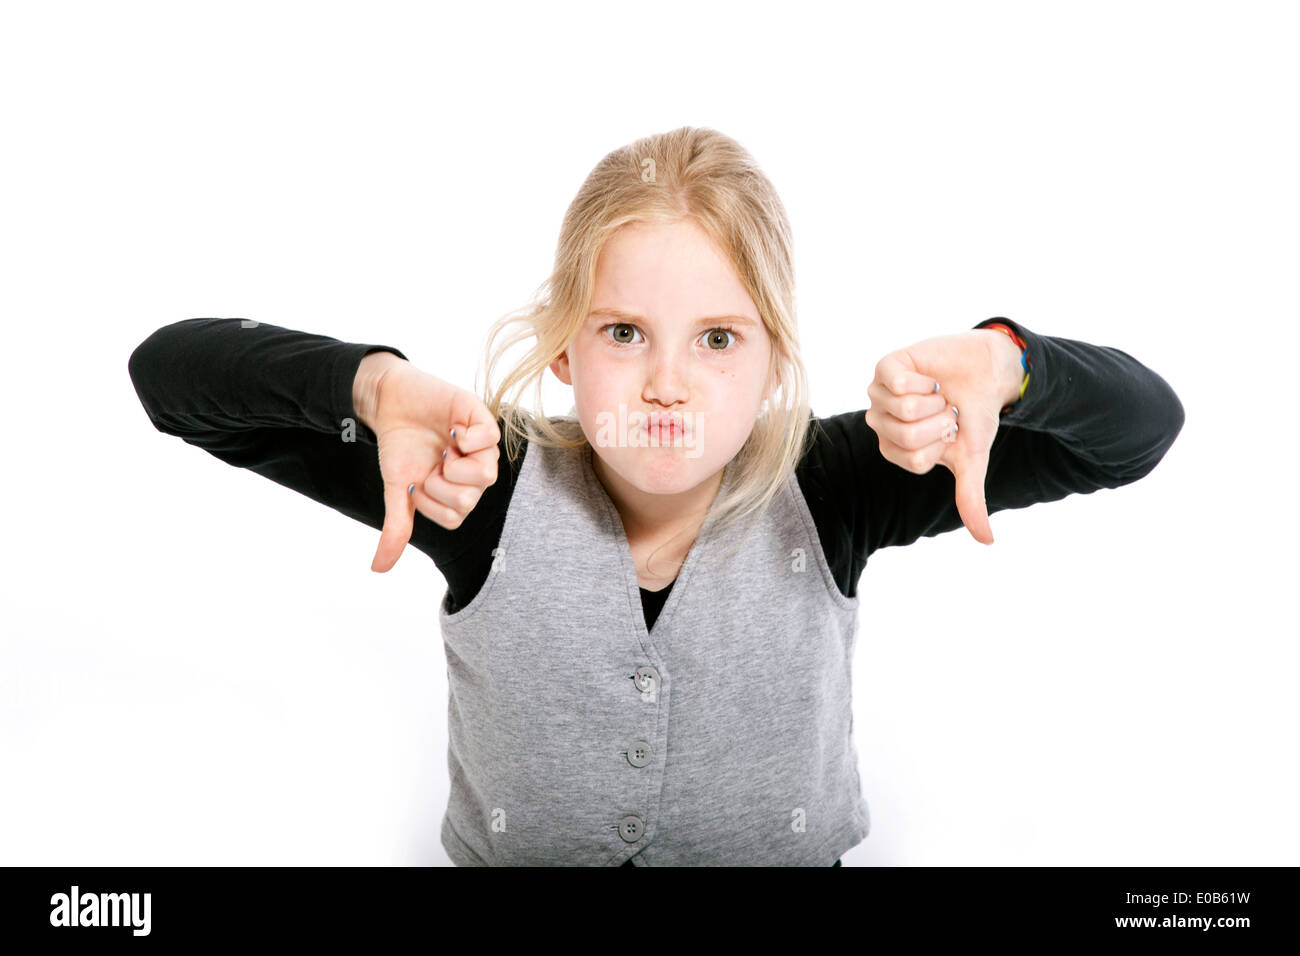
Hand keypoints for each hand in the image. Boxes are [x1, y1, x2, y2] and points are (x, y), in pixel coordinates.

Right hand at [366, 361, 500, 571]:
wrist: (390, 403)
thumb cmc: (400, 447)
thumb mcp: (397, 490)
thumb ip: (397, 526)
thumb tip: (378, 569)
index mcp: (460, 491)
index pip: (455, 517)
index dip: (429, 503)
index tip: (416, 482)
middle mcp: (476, 472)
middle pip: (471, 499)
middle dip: (438, 485)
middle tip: (429, 464)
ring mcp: (482, 447)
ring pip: (487, 474)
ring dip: (454, 466)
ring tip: (442, 449)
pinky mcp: (481, 418)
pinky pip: (491, 438)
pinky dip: (468, 440)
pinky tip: (452, 431)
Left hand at [864, 329, 1021, 544]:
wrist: (987, 374)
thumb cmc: (973, 417)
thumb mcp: (972, 460)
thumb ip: (969, 497)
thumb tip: (986, 541)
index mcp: (894, 450)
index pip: (915, 460)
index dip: (942, 444)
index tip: (949, 433)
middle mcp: (880, 423)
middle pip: (907, 435)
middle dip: (941, 421)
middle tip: (946, 410)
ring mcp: (878, 395)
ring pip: (905, 409)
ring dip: (935, 401)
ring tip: (939, 393)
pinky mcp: (885, 367)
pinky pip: (899, 383)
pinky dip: (927, 381)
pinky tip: (930, 377)